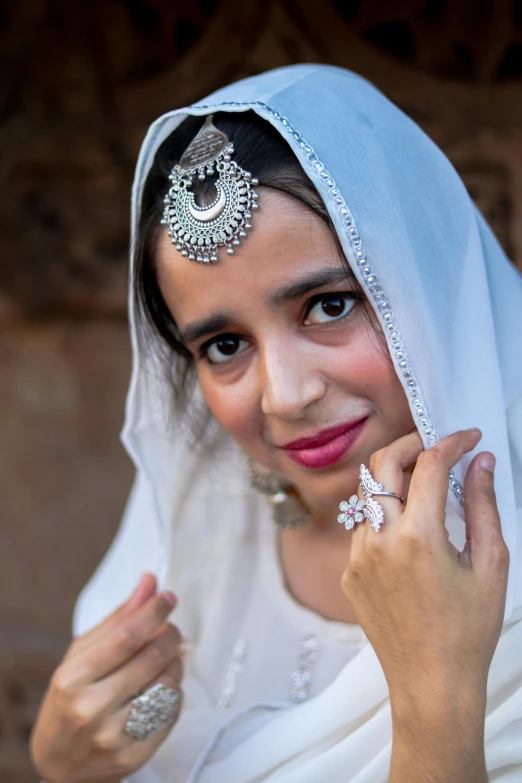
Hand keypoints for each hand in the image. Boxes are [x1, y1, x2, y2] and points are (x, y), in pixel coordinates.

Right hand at [30, 573, 183, 782]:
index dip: (153, 613)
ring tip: (164, 660)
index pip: (125, 637)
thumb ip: (118, 618)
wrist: (59, 762)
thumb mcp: (82, 655)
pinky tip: (160, 689)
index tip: (169, 596)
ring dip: (175, 664)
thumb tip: (150, 581)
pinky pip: (172, 713)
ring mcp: (113, 737)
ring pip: (168, 685)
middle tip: (171, 628)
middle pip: (151, 658)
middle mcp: (90, 709)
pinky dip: (173, 694)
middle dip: (171, 635)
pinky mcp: (134, 756)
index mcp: (72, 678)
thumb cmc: (71, 697)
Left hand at [341, 428, 508, 724]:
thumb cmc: (469, 630)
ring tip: (425, 486)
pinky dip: (385, 515)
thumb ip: (483, 506)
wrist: (430, 683)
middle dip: (409, 443)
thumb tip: (482, 462)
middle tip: (437, 447)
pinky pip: (362, 526)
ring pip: (367, 494)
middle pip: (381, 463)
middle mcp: (378, 540)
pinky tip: (410, 531)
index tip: (469, 437)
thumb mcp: (490, 565)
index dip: (451, 442)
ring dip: (393, 479)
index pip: (429, 464)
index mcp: (418, 537)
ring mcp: (357, 556)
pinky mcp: (348, 572)